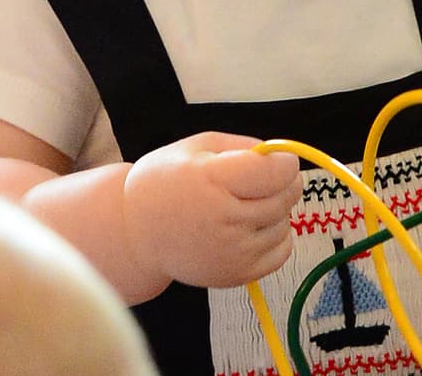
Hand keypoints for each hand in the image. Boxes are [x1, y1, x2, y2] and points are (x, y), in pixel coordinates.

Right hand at [123, 131, 301, 287]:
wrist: (136, 232)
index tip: (278, 158)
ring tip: (246, 203)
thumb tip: (281, 156)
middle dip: (284, 181)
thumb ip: (244, 147)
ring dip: (277, 209)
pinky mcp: (236, 274)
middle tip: (263, 177)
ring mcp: (232, 251)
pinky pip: (282, 250)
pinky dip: (276, 235)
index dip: (285, 161)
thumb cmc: (165, 182)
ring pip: (285, 222)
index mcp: (212, 180)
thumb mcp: (198, 146)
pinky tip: (252, 225)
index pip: (277, 171)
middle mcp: (224, 219)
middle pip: (285, 195)